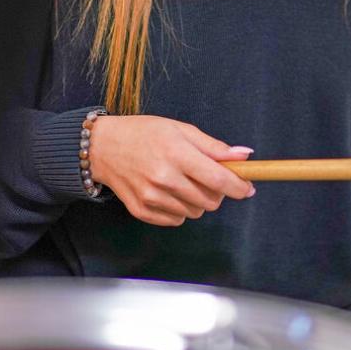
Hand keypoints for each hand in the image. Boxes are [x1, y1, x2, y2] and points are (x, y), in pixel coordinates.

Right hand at [88, 115, 254, 225]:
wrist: (102, 147)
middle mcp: (164, 178)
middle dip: (218, 192)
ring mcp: (151, 197)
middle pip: (211, 201)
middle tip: (208, 177)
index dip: (239, 187)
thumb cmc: (143, 133)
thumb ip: (214, 146)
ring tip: (183, 181)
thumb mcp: (180, 129)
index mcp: (177, 154)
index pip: (219, 180)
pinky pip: (177, 220)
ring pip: (195, 212)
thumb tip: (244, 155)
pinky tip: (169, 191)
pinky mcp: (142, 211)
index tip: (248, 188)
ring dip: (198, 200)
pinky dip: (180, 209)